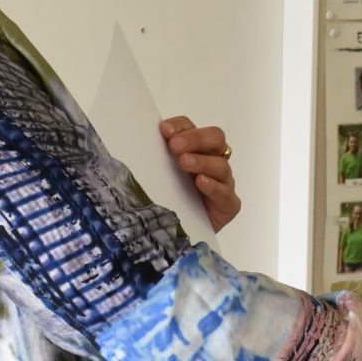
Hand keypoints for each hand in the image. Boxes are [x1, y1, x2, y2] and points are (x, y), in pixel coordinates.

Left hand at [160, 116, 239, 232]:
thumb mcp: (157, 176)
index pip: (190, 127)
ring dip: (202, 161)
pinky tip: (200, 182)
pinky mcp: (229, 204)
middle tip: (176, 146)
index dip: (180, 126)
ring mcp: (224, 182)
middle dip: (195, 138)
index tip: (164, 130)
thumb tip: (132, 142)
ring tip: (185, 163)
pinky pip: (226, 193)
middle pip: (215, 138)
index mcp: (195, 149)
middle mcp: (213, 161)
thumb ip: (152, 158)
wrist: (179, 234)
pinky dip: (214, 186)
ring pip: (221, 165)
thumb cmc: (168, 200)